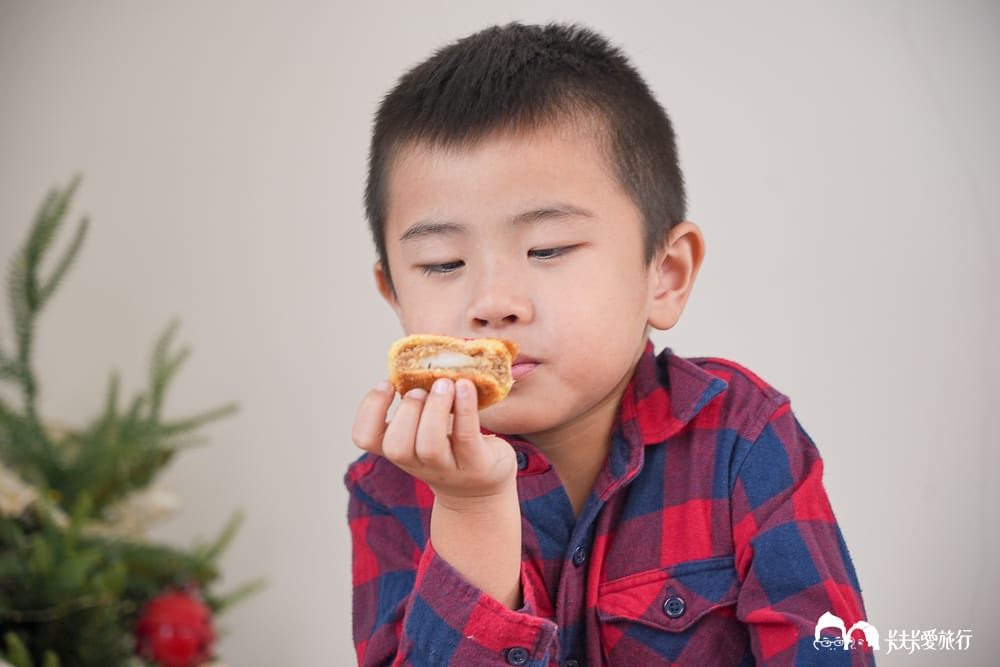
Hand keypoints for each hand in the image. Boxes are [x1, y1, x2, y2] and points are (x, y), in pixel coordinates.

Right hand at [352, 377, 517, 505]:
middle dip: (407, 411)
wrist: (481, 490)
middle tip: (421, 389)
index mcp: (399, 450)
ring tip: (445, 384)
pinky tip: (466, 386)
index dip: (369, 410)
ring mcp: (447, 467)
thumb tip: (421, 358)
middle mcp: (418, 463)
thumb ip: (419, 405)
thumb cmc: (450, 448)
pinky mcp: (476, 464)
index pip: (365, 437)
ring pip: (428, 445)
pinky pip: (466, 436)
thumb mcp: (426, 430)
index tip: (386, 384)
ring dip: (435, 409)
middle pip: (397, 445)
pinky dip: (465, 408)